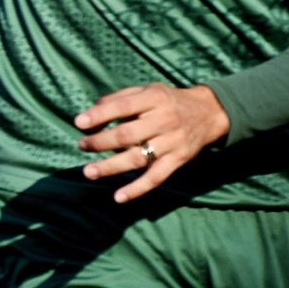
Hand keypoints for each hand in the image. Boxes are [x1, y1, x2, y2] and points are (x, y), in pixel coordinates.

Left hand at [75, 83, 230, 203]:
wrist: (210, 112)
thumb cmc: (168, 101)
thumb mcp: (148, 90)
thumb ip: (120, 98)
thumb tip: (90, 114)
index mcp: (154, 99)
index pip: (123, 106)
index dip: (100, 115)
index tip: (79, 123)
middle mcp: (164, 120)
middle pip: (128, 134)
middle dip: (101, 142)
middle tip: (82, 146)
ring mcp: (172, 142)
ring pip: (139, 158)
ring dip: (112, 167)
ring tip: (89, 172)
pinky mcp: (179, 160)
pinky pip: (157, 177)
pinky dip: (137, 189)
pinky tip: (118, 197)